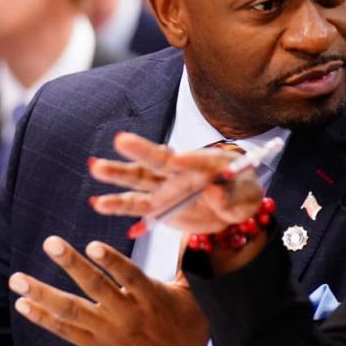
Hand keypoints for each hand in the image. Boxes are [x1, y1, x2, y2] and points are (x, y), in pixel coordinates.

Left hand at [9, 236, 207, 345]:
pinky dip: (43, 318)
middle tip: (50, 243)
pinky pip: (66, 332)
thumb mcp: (191, 292)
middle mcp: (127, 314)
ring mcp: (109, 332)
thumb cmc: (188, 323)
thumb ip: (184, 259)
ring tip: (17, 279)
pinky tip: (23, 304)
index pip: (129, 275)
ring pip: (72, 310)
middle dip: (71, 264)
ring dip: (42, 293)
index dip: (112, 261)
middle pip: (95, 287)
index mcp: (151, 296)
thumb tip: (192, 229)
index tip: (93, 245)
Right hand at [89, 132, 263, 233]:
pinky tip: (98, 203)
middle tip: (120, 140)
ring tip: (96, 167)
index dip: (189, 159)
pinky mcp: (159, 205)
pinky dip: (118, 205)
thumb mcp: (248, 198)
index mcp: (209, 162)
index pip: (200, 160)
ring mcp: (167, 187)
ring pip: (141, 179)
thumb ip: (232, 198)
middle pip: (160, 160)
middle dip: (141, 151)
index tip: (176, 159)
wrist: (231, 206)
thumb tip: (213, 192)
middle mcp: (182, 170)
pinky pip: (137, 205)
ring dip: (119, 173)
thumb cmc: (242, 194)